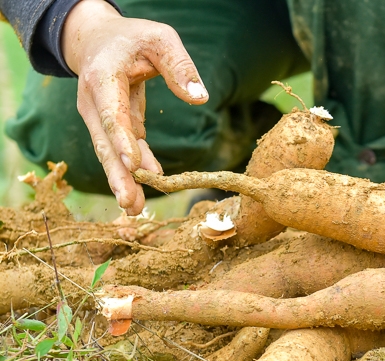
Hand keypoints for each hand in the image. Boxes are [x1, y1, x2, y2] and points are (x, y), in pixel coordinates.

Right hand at [62, 0, 207, 214]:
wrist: (98, 40)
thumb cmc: (133, 37)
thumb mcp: (160, 38)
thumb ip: (179, 65)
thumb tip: (200, 97)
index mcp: (103, 77)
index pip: (112, 113)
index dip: (122, 140)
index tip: (135, 166)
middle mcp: (94, 101)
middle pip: (105, 142)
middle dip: (117, 174)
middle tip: (128, 203)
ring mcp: (100, 116)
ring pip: (111, 152)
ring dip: (123, 180)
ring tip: (134, 208)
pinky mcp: (113, 125)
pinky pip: (124, 150)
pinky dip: (136, 168)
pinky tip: (149, 184)